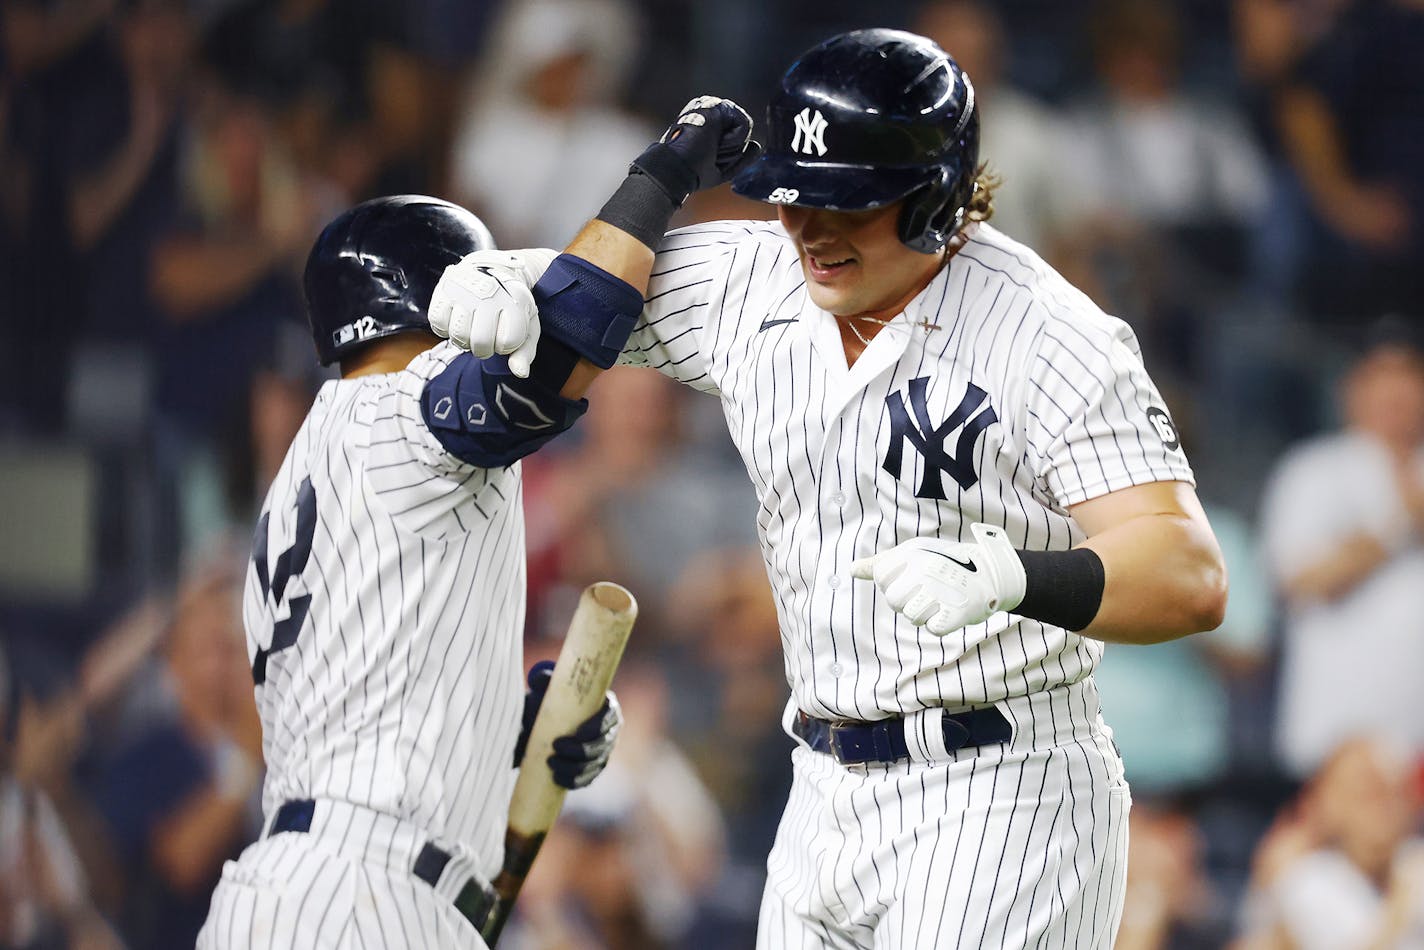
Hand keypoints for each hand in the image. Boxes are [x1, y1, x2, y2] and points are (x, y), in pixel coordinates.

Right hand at [428, 248, 558, 376]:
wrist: (490, 269)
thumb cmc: (509, 304)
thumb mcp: (526, 325)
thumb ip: (525, 351)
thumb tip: (520, 373)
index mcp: (515, 300)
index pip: (508, 342)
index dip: (506, 346)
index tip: (506, 333)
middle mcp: (489, 293)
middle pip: (481, 342)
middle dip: (484, 349)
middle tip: (487, 337)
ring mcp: (464, 290)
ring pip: (458, 335)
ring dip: (465, 340)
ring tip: (472, 327)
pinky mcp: (443, 290)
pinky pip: (437, 325)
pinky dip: (445, 329)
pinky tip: (456, 319)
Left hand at [514, 660, 622, 789]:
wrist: (544, 725)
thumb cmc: (551, 702)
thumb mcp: (547, 690)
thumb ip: (544, 680)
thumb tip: (540, 678)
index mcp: (606, 707)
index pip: (609, 717)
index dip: (597, 727)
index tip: (578, 732)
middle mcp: (610, 730)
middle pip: (603, 744)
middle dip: (581, 750)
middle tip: (556, 747)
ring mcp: (604, 751)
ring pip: (595, 763)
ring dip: (574, 767)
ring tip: (551, 762)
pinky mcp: (594, 768)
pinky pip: (588, 778)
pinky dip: (574, 781)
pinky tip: (557, 778)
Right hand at [633, 96, 761, 203]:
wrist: (677, 168)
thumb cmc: (693, 171)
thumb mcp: (723, 169)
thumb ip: (741, 158)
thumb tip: (756, 146)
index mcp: (708, 124)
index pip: (736, 137)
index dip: (729, 154)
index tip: (708, 159)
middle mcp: (711, 112)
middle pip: (742, 134)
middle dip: (731, 151)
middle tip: (709, 154)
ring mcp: (715, 107)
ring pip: (744, 130)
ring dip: (731, 147)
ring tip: (710, 147)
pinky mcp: (719, 106)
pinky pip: (744, 126)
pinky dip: (732, 140)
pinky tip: (714, 140)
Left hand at [850, 524, 1026, 635]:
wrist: (991, 572)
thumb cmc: (945, 563)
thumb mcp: (912, 554)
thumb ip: (880, 565)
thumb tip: (852, 570)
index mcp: (912, 552)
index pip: (881, 576)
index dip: (893, 581)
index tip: (912, 575)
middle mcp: (924, 569)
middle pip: (893, 601)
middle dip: (907, 600)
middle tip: (928, 590)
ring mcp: (940, 590)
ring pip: (911, 616)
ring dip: (925, 613)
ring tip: (940, 599)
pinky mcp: (956, 612)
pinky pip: (933, 628)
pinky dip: (941, 623)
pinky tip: (950, 609)